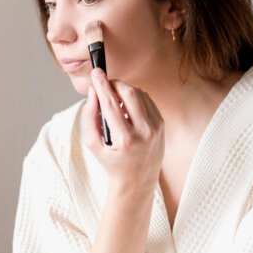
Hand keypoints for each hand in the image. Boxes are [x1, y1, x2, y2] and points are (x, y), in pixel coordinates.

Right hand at [83, 68, 163, 191]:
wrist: (136, 180)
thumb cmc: (111, 162)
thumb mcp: (93, 144)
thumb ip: (90, 116)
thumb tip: (93, 91)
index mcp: (124, 139)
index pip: (111, 103)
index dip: (101, 84)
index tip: (95, 72)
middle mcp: (144, 132)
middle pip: (129, 92)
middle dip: (114, 83)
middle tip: (104, 84)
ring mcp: (156, 128)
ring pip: (140, 94)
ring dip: (124, 90)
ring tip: (114, 99)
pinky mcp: (162, 125)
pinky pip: (147, 101)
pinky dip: (135, 98)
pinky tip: (126, 107)